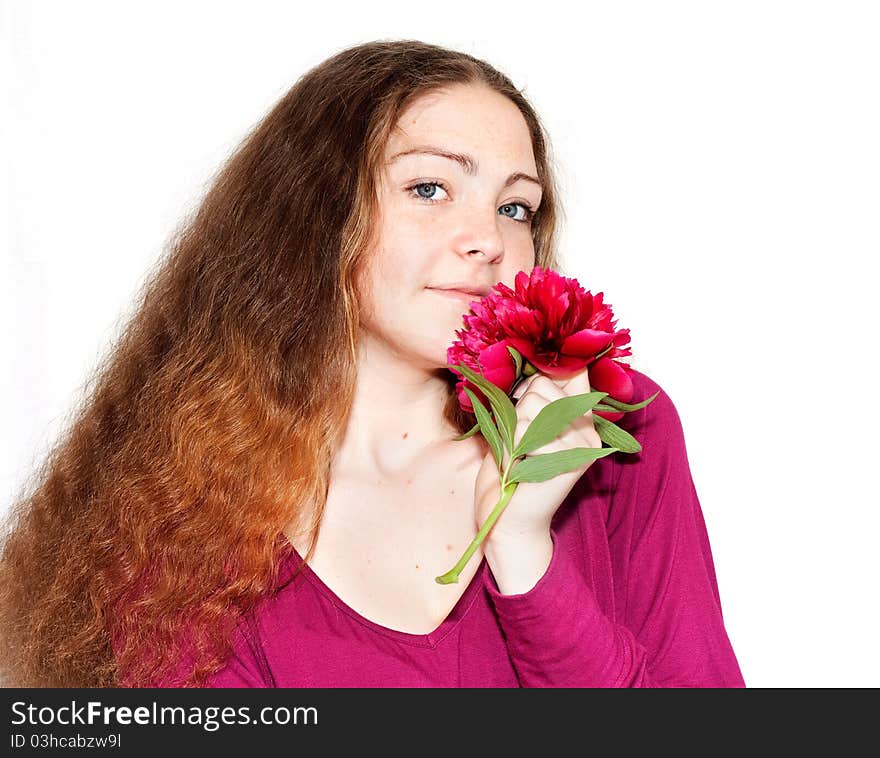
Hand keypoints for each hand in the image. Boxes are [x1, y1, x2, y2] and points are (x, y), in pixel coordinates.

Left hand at [473, 365, 602, 545]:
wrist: (507, 521)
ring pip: (532, 405)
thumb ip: (537, 394)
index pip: (571, 371)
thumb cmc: (510, 471)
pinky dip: (511, 447)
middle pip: (541, 385)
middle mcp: (590, 428)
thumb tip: (538, 356)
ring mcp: (583, 445)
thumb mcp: (522, 424)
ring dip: (511, 429)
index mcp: (582, 417)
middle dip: (517, 408)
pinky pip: (525, 429)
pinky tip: (519, 468)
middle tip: (518, 441)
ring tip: (518, 456)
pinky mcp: (569, 460)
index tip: (527, 393)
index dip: (542, 375)